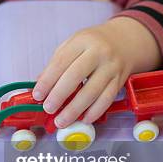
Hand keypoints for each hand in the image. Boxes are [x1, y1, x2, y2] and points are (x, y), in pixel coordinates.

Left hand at [32, 17, 161, 127]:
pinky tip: (83, 119)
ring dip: (74, 110)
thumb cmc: (93, 44)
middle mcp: (98, 53)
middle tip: (48, 108)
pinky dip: (94, 112)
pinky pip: (107, 99)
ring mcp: (111, 67)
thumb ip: (56, 63)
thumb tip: (40, 84)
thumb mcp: (73, 44)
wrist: (125, 41)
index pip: (61, 62)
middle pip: (75, 76)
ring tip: (61, 120)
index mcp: (82, 41)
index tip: (37, 94)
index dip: (47, 80)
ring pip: (92, 92)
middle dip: (59, 95)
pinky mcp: (119, 80)